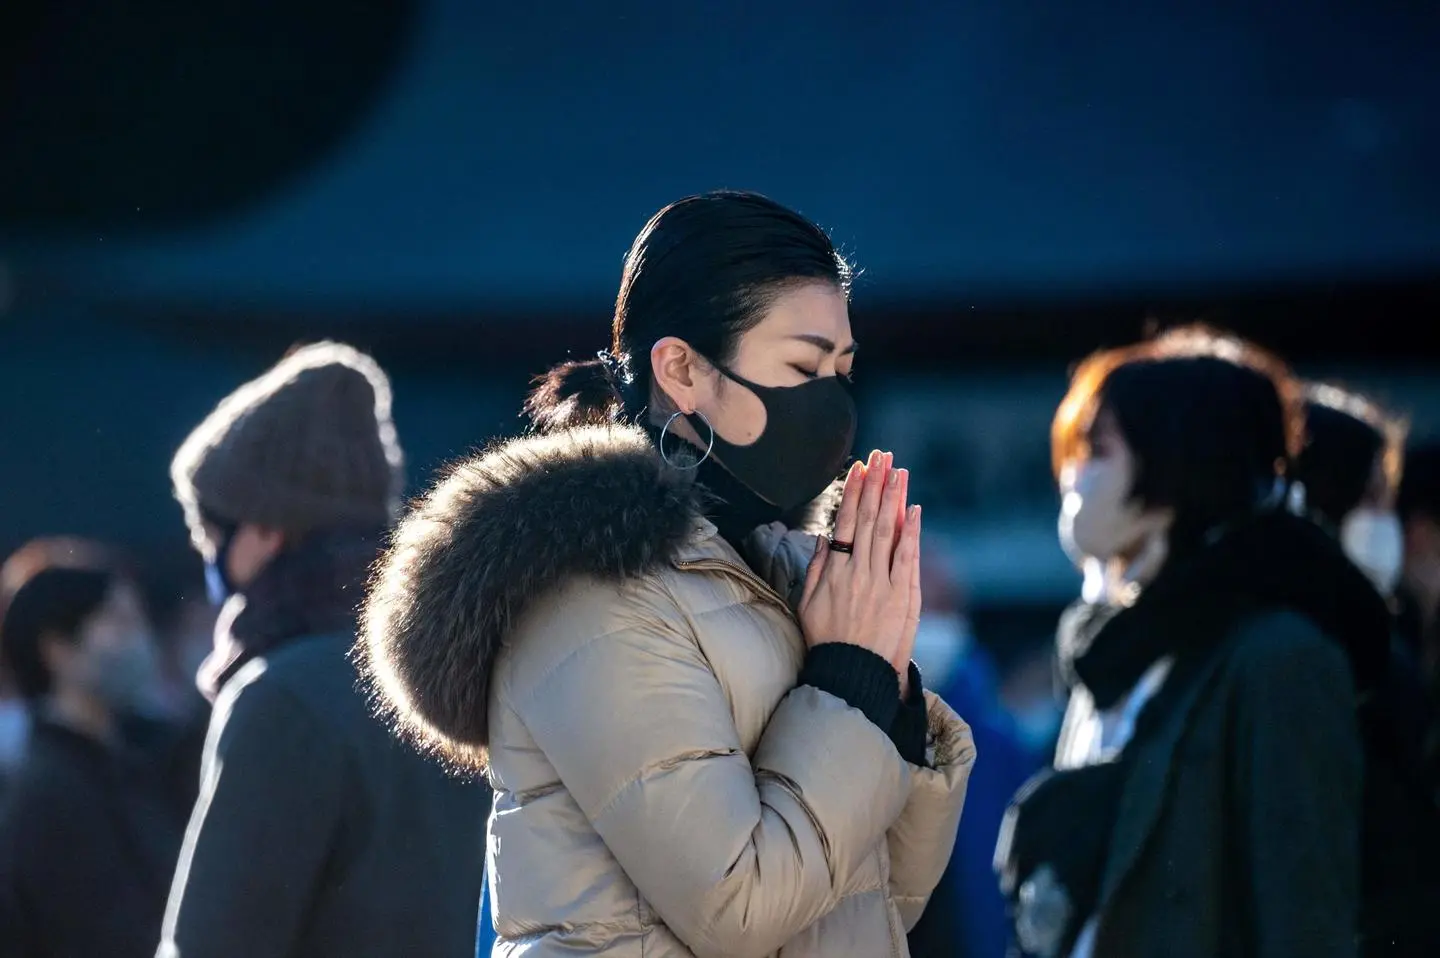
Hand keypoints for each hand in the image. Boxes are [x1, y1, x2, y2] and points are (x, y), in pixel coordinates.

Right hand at [799, 450, 922, 678]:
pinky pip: (906, 558)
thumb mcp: (807, 603)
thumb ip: (816, 569)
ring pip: (888, 532)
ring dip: (894, 499)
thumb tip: (826, 540)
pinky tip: (913, 510)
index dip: (854, 493)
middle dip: (876, 484)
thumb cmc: (826, 640)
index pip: (846, 522)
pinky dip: (910, 533)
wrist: (849, 672)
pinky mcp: (900, 597)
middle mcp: (858, 571)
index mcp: (834, 571)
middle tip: (882, 457)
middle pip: (869, 519)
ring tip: (898, 472)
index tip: (860, 469)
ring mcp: (881, 582)